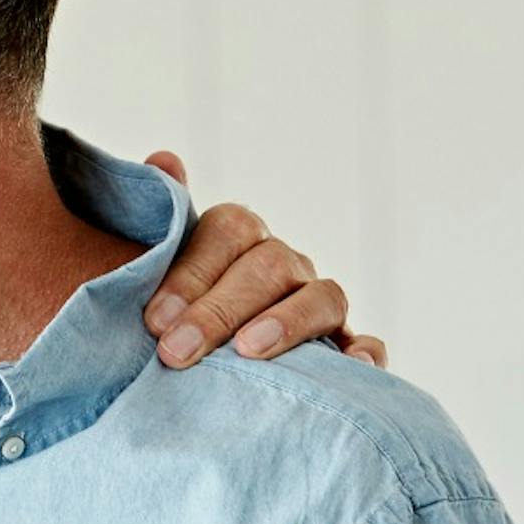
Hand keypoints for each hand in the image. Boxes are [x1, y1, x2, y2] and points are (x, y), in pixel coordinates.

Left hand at [139, 151, 384, 371]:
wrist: (207, 363)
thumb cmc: (178, 318)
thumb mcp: (161, 272)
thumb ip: (163, 224)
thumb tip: (165, 159)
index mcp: (242, 239)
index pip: (228, 230)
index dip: (191, 273)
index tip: (155, 320)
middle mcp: (286, 266)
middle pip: (269, 267)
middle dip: (220, 310)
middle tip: (177, 351)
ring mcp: (321, 307)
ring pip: (322, 298)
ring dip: (287, 322)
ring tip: (247, 351)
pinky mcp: (346, 349)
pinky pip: (368, 344)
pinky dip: (365, 352)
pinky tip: (351, 364)